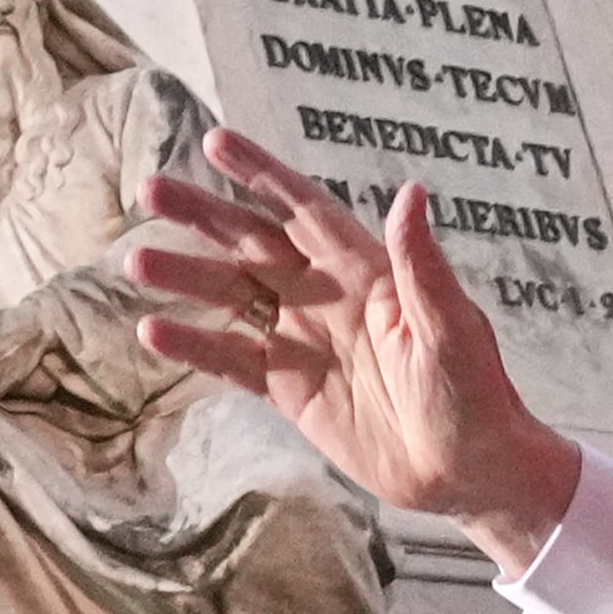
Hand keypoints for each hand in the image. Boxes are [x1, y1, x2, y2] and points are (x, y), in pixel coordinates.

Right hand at [129, 128, 581, 572]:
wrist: (468, 472)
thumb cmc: (475, 394)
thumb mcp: (451, 328)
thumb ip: (421, 266)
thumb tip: (412, 192)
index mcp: (368, 271)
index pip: (305, 211)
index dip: (262, 176)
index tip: (216, 141)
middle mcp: (329, 297)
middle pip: (255, 244)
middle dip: (205, 215)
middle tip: (151, 189)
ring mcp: (305, 341)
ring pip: (234, 297)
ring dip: (187, 277)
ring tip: (137, 259)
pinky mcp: (291, 390)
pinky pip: (234, 360)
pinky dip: (194, 346)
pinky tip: (151, 330)